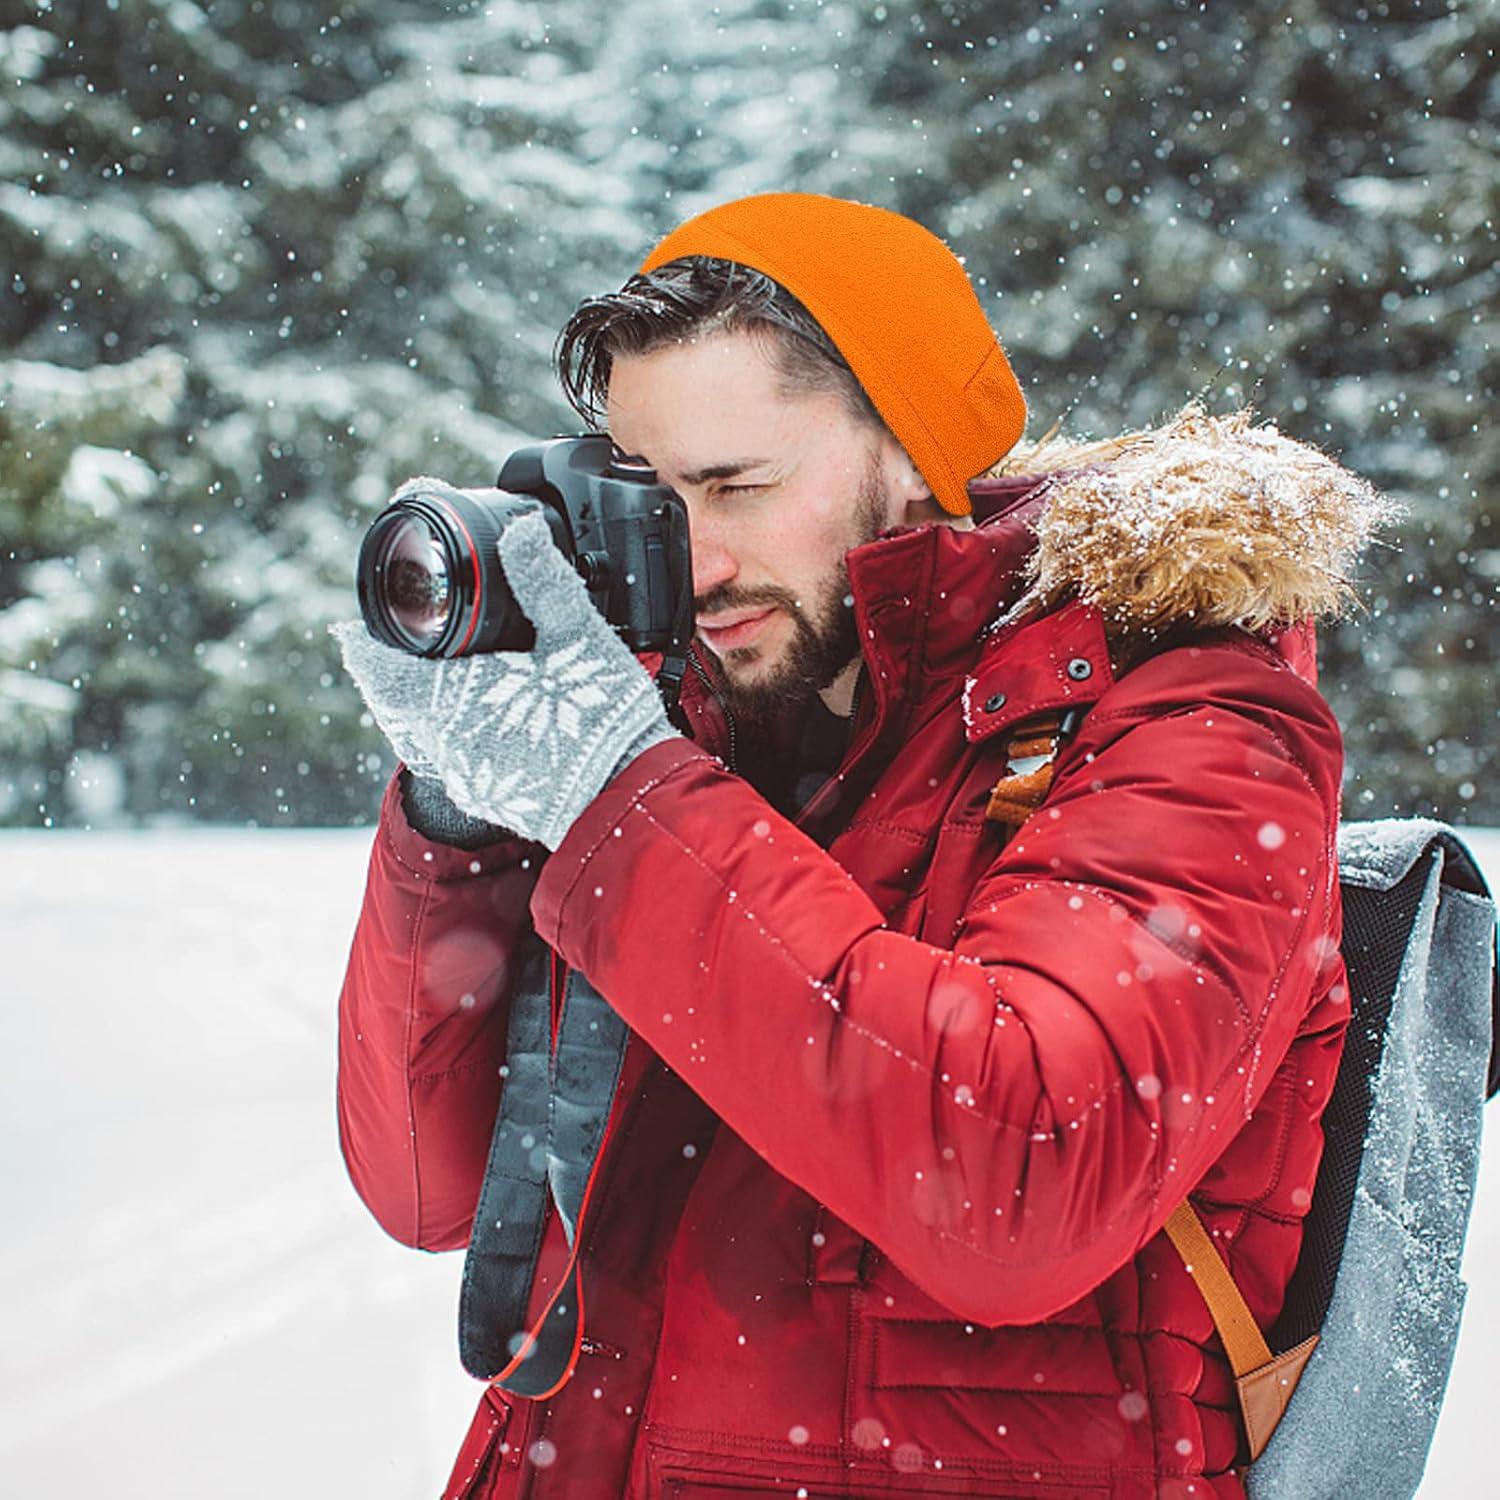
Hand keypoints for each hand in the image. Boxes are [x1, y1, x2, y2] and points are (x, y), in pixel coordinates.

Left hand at [333, 511, 676, 848]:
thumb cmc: (603, 722)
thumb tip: (521, 531)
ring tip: (436, 678)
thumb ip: (544, 580)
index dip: (363, 648)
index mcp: (456, 699)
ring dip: (420, 706)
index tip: (350, 631)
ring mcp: (469, 776)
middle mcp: (449, 744)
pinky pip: (452, 760)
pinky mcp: (492, 797)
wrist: (629, 801)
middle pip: (396, 704)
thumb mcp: (578, 638)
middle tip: (393, 644)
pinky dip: (451, 734)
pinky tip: (480, 719)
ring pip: (421, 735)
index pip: (381, 671)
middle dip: (390, 673)